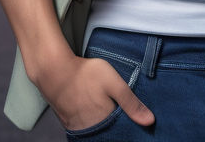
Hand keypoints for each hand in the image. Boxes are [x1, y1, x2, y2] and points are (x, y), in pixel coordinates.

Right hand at [34, 54, 154, 132]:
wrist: (54, 71)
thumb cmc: (85, 74)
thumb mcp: (114, 83)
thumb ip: (131, 102)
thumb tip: (150, 121)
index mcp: (105, 123)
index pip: (122, 131)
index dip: (129, 124)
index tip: (132, 117)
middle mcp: (92, 130)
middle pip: (110, 132)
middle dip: (116, 125)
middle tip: (115, 107)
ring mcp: (79, 128)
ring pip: (98, 131)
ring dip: (104, 123)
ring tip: (104, 107)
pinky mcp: (69, 123)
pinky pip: (85, 128)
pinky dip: (92, 121)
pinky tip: (93, 109)